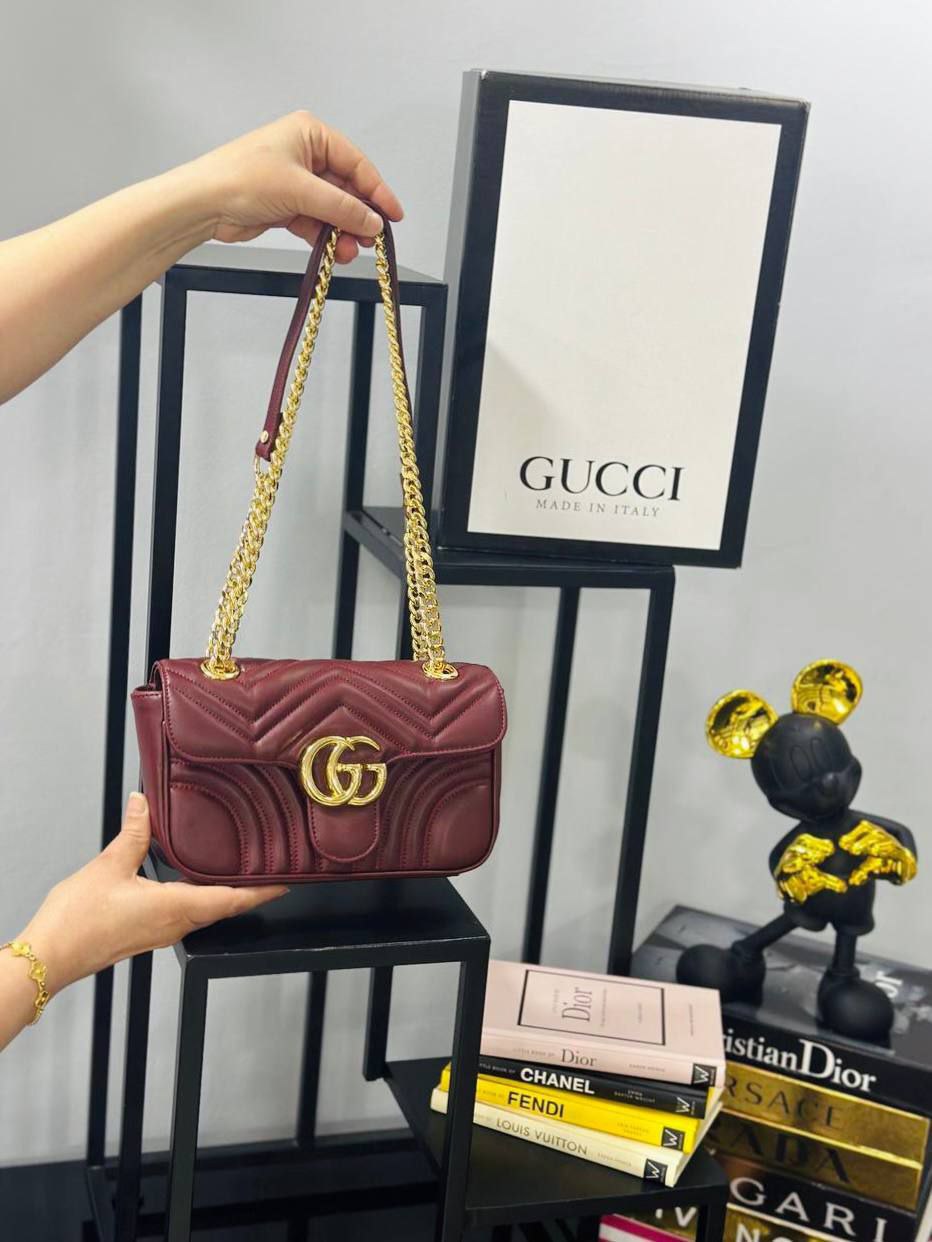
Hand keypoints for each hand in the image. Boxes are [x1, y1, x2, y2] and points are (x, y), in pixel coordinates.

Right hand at [18, 794, 286, 995]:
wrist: (50, 956)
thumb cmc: (78, 920)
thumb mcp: (109, 866)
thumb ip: (133, 833)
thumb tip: (144, 803)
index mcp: (176, 908)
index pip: (233, 900)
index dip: (263, 891)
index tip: (287, 881)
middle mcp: (175, 925)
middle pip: (224, 907)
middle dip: (249, 890)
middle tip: (269, 868)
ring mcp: (161, 933)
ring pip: (204, 912)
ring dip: (224, 894)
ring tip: (238, 871)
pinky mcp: (145, 934)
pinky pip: (184, 914)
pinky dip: (198, 897)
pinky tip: (192, 881)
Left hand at [188, 111, 403, 263]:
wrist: (203, 203)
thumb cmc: (240, 179)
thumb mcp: (301, 190)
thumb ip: (342, 207)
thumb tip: (373, 221)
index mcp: (310, 134)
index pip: (356, 163)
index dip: (377, 191)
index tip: (393, 216)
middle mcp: (305, 154)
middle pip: (346, 189)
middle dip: (359, 216)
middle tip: (373, 239)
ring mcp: (296, 181)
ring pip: (332, 209)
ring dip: (343, 231)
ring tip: (350, 251)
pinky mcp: (286, 205)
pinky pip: (316, 222)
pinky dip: (326, 237)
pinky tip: (335, 251)